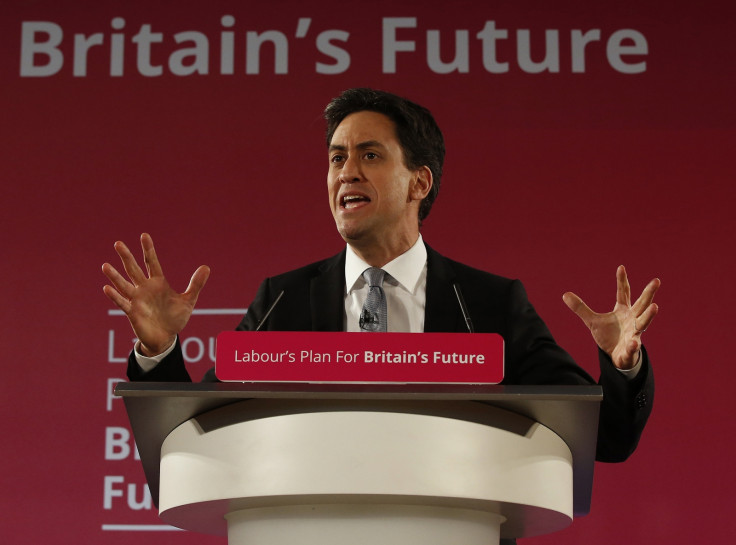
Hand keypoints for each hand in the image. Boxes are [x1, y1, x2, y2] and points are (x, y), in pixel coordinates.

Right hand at [102, 233, 209, 355]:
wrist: (167, 337)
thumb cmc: (175, 318)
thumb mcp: (189, 300)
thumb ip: (196, 284)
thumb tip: (206, 267)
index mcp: (158, 283)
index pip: (151, 262)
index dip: (148, 250)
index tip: (144, 235)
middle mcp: (145, 288)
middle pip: (134, 269)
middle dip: (127, 257)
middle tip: (118, 243)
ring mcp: (137, 300)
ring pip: (124, 285)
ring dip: (115, 276)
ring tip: (105, 265)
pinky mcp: (132, 312)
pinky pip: (122, 302)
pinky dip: (115, 296)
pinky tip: (107, 288)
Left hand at [563, 265, 659, 369]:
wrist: (617, 356)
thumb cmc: (609, 336)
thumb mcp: (592, 321)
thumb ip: (581, 308)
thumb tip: (564, 294)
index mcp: (623, 310)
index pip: (623, 293)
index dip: (622, 281)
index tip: (621, 267)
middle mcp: (632, 319)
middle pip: (642, 304)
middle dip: (649, 293)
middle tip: (656, 280)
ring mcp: (634, 333)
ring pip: (643, 323)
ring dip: (649, 315)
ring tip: (655, 307)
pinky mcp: (631, 348)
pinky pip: (633, 346)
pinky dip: (633, 345)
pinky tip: (633, 343)